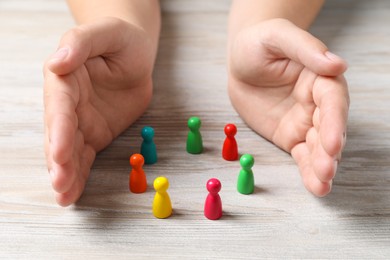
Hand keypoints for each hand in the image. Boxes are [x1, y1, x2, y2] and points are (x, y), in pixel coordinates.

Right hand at [44, 17, 154, 205]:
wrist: (135, 54)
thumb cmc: (120, 39)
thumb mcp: (106, 32)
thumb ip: (81, 43)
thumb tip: (58, 62)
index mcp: (65, 78)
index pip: (59, 106)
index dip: (60, 130)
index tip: (60, 152)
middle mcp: (67, 103)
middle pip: (59, 134)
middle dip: (59, 160)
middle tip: (60, 184)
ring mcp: (80, 121)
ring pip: (69, 151)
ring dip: (66, 174)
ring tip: (64, 197)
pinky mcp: (94, 134)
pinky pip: (85, 157)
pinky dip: (80, 175)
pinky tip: (73, 193)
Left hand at [228, 19, 348, 195]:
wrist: (241, 62)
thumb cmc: (259, 43)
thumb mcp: (277, 36)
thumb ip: (305, 48)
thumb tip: (337, 63)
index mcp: (320, 77)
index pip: (332, 100)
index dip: (334, 121)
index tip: (332, 141)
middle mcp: (317, 103)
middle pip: (329, 128)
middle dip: (329, 150)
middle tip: (326, 168)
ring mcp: (305, 122)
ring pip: (318, 146)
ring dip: (322, 166)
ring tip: (322, 184)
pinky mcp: (290, 136)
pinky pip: (302, 155)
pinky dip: (308, 171)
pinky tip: (316, 186)